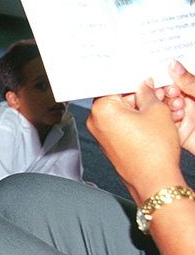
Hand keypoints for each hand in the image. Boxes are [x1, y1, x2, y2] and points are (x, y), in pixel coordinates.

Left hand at [88, 80, 183, 203]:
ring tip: (158, 108)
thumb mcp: (157, 111)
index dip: (131, 78)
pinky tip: (152, 121)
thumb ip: (149, 93)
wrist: (154, 180)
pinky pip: (122, 125)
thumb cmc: (153, 150)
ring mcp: (102, 134)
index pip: (112, 84)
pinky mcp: (110, 144)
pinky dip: (136, 120)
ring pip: (121, 112)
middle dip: (137, 94)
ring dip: (139, 107)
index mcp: (102, 109)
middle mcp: (96, 122)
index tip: (141, 73)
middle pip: (117, 98)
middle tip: (156, 91)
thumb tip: (145, 86)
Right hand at [165, 61, 194, 154]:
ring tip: (179, 105)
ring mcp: (182, 116)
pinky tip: (179, 116)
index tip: (163, 75)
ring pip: (161, 108)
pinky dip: (167, 119)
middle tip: (174, 92)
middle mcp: (187, 101)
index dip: (166, 77)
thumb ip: (191, 82)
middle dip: (165, 91)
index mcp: (194, 89)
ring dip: (167, 105)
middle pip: (164, 93)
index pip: (174, 79)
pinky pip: (165, 124)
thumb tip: (174, 65)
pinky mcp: (179, 131)